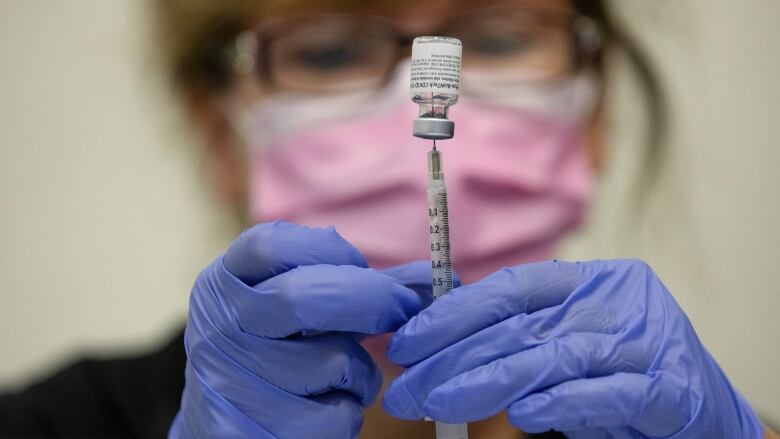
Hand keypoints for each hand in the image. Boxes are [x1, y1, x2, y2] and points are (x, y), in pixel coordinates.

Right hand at [169, 221, 432, 437]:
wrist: (230, 418)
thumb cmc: (280, 350)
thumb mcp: (304, 306)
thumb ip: (362, 283)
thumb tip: (436, 278)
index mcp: (224, 282)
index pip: (272, 245)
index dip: (331, 252)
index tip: (362, 267)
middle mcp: (218, 326)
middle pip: (303, 296)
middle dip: (371, 301)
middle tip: (400, 311)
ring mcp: (227, 380)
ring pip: (332, 362)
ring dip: (361, 371)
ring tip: (345, 374)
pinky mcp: (247, 430)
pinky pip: (333, 415)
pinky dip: (348, 412)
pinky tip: (327, 406)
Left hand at [383, 259, 763, 437]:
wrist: (704, 407)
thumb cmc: (620, 369)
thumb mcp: (566, 340)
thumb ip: (519, 337)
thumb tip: (435, 349)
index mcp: (587, 281)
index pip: (509, 288)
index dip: (453, 313)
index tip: (407, 342)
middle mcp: (614, 301)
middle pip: (519, 326)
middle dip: (452, 358)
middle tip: (408, 389)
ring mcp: (643, 341)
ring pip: (553, 356)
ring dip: (488, 382)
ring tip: (441, 403)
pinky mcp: (669, 387)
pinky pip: (606, 392)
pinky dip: (561, 402)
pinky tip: (523, 416)